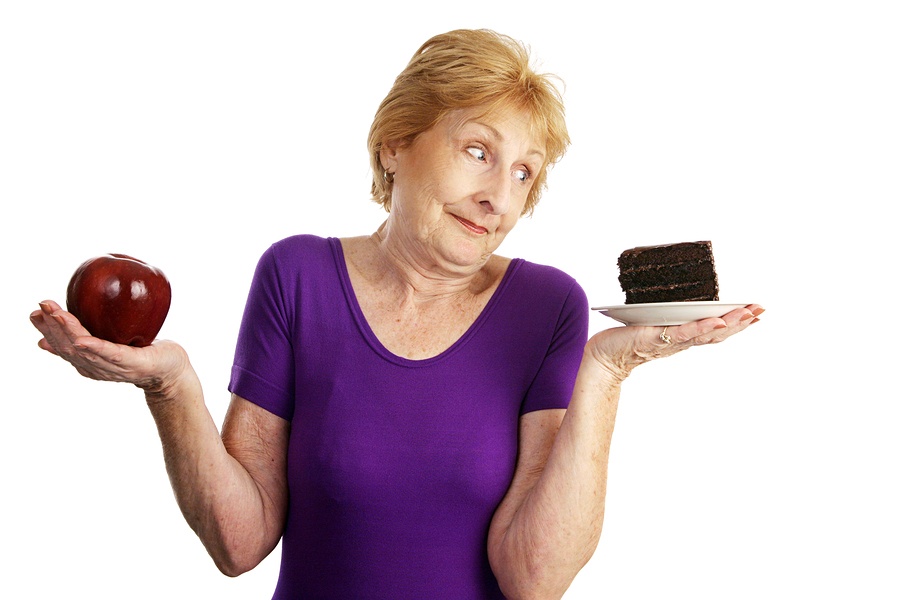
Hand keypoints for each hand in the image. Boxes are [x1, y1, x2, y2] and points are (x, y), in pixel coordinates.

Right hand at [30, 300, 186, 392]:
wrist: (171, 371)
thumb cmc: (142, 352)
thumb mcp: (112, 342)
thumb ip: (92, 334)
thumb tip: (67, 317)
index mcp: (88, 362)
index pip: (61, 346)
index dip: (47, 330)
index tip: (35, 313)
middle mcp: (96, 367)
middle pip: (68, 348)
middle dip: (51, 327)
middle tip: (41, 307)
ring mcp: (113, 368)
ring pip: (84, 350)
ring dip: (68, 331)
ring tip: (57, 314)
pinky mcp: (131, 363)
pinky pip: (110, 354)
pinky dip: (94, 347)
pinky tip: (82, 340)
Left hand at [586, 304, 764, 382]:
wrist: (604, 357)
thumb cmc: (625, 340)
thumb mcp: (650, 324)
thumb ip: (664, 316)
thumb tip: (675, 295)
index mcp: (681, 337)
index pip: (714, 330)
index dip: (736, 323)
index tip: (756, 313)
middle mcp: (680, 341)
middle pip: (717, 332)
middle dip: (741, 322)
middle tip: (761, 310)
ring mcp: (671, 341)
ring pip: (705, 333)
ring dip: (728, 324)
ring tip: (747, 315)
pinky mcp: (657, 338)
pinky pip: (683, 333)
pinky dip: (701, 327)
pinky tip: (716, 321)